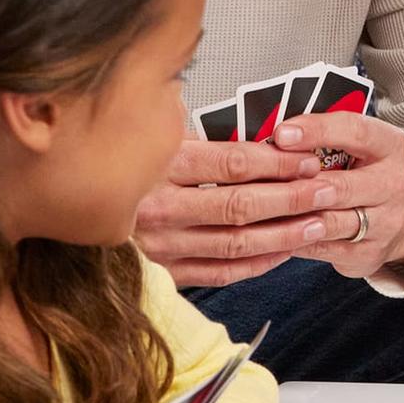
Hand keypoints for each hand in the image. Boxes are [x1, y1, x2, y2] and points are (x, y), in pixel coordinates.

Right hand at [136, 134, 334, 286]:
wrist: (76, 201)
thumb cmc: (121, 163)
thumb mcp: (154, 135)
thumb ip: (200, 133)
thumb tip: (259, 128)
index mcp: (158, 165)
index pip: (232, 165)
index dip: (278, 163)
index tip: (309, 159)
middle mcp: (159, 208)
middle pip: (240, 206)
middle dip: (292, 198)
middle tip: (327, 190)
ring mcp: (161, 246)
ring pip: (236, 243)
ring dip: (284, 234)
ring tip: (318, 221)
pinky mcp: (164, 274)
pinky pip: (221, 272)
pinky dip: (258, 263)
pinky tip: (285, 250)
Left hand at [263, 110, 403, 283]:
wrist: (392, 221)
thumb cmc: (361, 174)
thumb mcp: (353, 148)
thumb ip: (319, 142)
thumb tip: (268, 141)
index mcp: (389, 146)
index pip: (355, 131)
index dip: (316, 131)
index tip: (282, 134)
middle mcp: (394, 183)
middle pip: (343, 185)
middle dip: (301, 185)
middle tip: (265, 182)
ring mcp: (386, 222)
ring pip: (331, 222)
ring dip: (293, 217)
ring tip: (261, 210)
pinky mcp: (369, 252)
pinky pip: (323, 247)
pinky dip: (294, 240)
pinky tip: (272, 233)